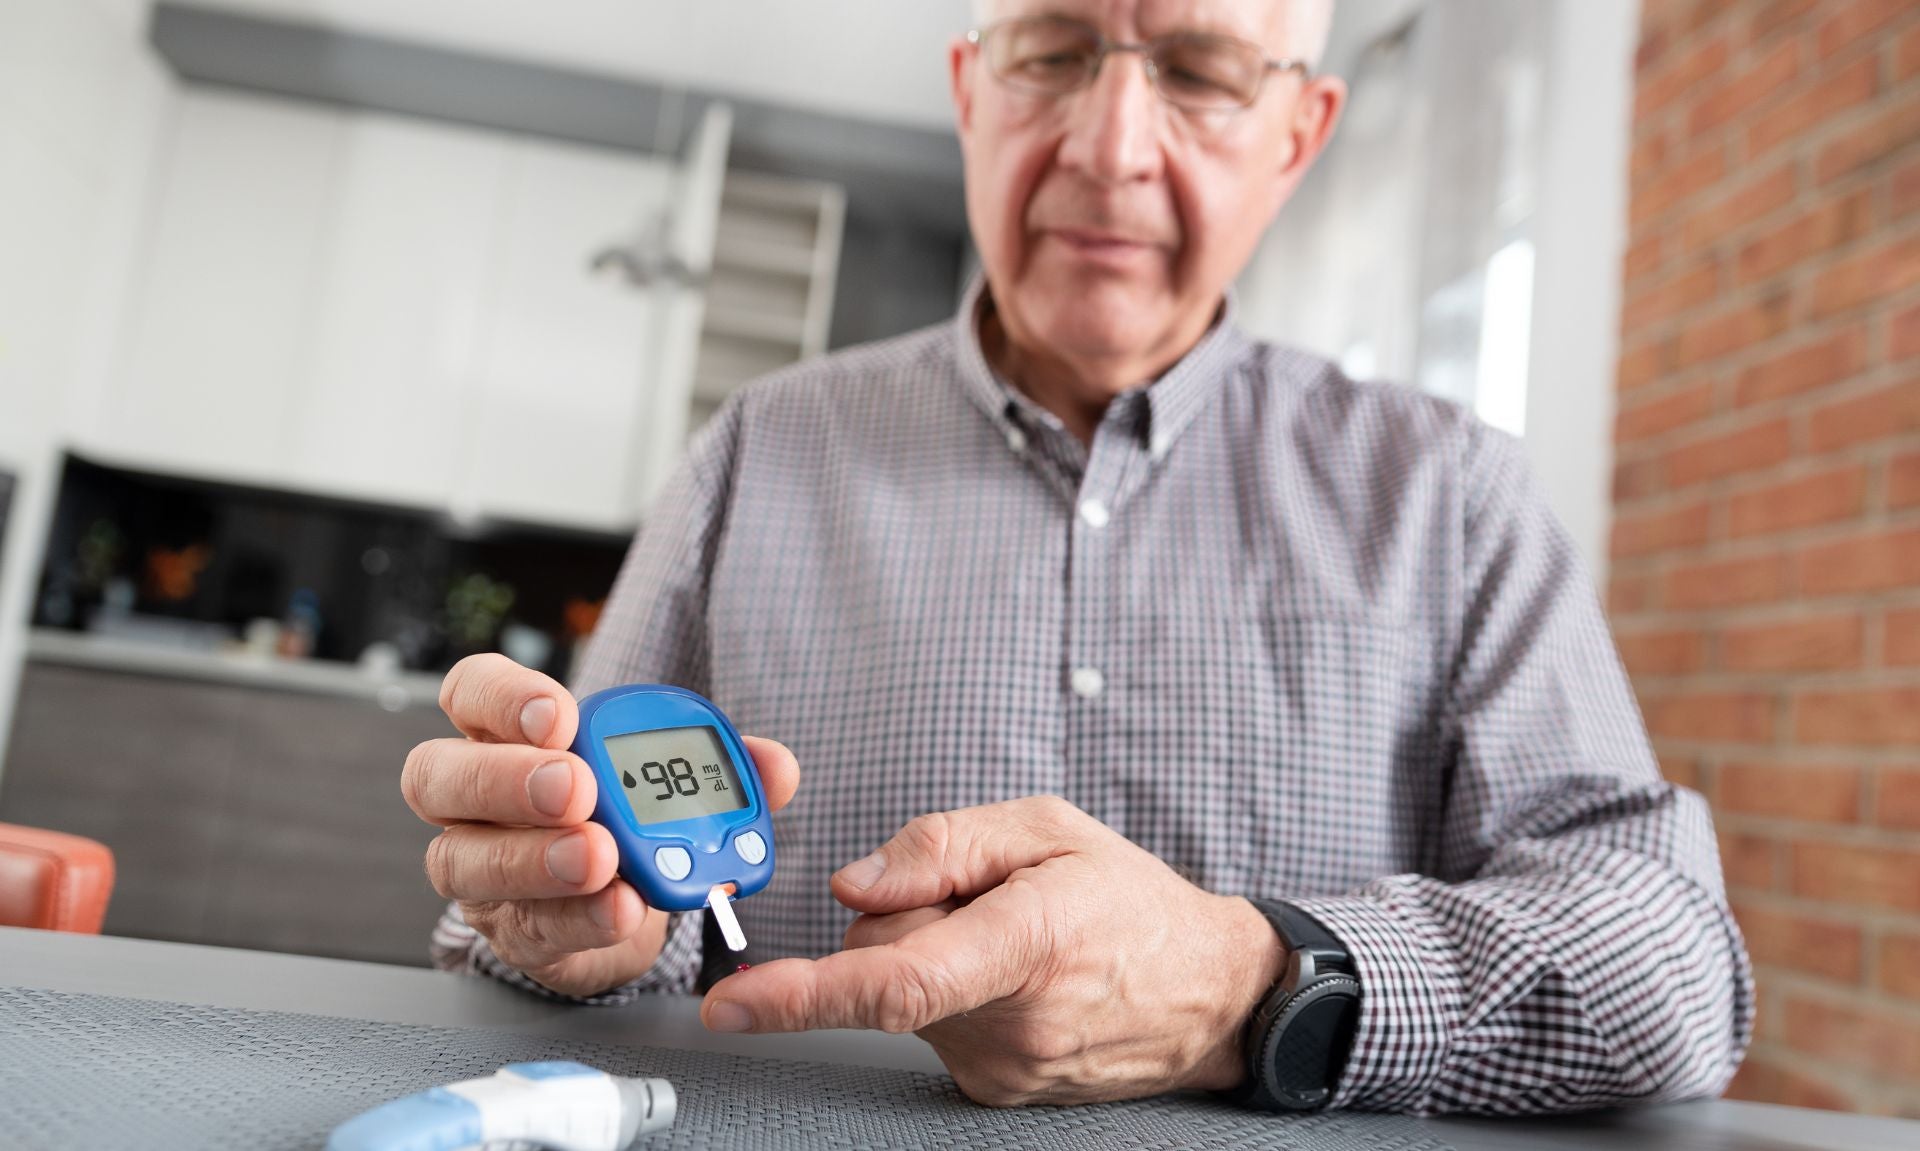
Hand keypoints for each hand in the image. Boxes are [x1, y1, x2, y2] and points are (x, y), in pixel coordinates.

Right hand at [402, 654, 799, 996]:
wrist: (622, 907)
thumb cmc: (628, 820)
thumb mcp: (675, 782)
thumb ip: (722, 766)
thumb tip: (777, 765)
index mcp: (508, 735)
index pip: (472, 691)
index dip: (505, 698)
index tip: (561, 716)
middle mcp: (472, 799)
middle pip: (439, 776)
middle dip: (508, 780)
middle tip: (577, 788)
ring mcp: (477, 868)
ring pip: (463, 860)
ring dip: (536, 860)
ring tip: (600, 859)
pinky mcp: (509, 932)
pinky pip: (528, 926)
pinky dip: (581, 919)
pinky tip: (623, 909)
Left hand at [699, 796, 1285, 1104]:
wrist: (1208, 994)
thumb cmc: (1130, 902)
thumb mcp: (1049, 829)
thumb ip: (943, 845)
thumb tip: (853, 886)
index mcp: (1026, 944)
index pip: (896, 980)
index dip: (802, 994)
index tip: (731, 1006)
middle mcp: (1009, 1023)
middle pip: (882, 962)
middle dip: (903, 919)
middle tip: (981, 898)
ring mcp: (1001, 1068)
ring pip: (902, 998)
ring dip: (932, 959)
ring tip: (1014, 943)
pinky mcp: (992, 1089)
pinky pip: (928, 1026)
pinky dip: (952, 994)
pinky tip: (1015, 980)